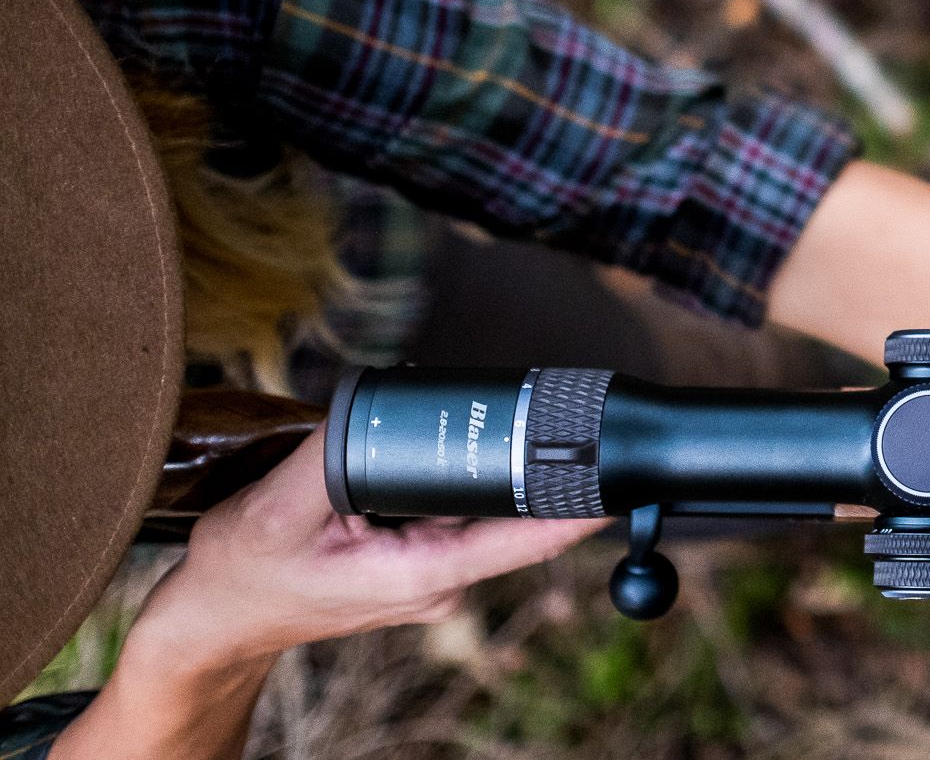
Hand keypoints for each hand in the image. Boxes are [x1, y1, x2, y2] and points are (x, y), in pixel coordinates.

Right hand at [55, 423, 600, 759]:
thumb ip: (334, 455)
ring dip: (494, 470)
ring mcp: (433, 574)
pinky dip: (462, 482)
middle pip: (517, 516)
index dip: (579, 506)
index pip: (525, 539)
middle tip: (557, 409)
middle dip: (539, 464)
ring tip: (486, 425)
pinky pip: (460, 514)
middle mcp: (440, 581)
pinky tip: (444, 455)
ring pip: (488, 511)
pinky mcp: (419, 561)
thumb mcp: (276, 509)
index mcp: (421, 574)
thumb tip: (380, 404)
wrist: (214, 620)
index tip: (622, 473)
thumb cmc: (241, 573)